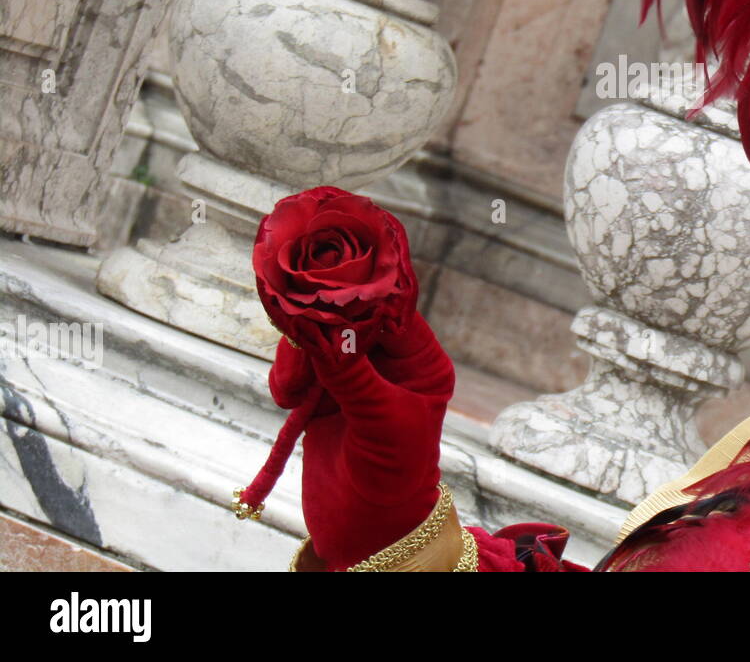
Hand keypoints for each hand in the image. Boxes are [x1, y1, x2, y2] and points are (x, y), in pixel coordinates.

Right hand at [239, 187, 457, 569]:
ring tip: (296, 395)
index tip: (324, 260)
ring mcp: (354, 376)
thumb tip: (324, 322)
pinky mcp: (322, 395)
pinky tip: (290, 403)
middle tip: (291, 323)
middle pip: (346, 313)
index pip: (390, 304)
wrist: (369, 534)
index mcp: (419, 359)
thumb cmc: (394, 480)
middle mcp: (389, 361)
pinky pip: (296, 365)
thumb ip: (349, 371)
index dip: (358, 284)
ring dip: (297, 358)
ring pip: (315, 337)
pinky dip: (286, 377)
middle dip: (317, 324)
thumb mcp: (378, 422)